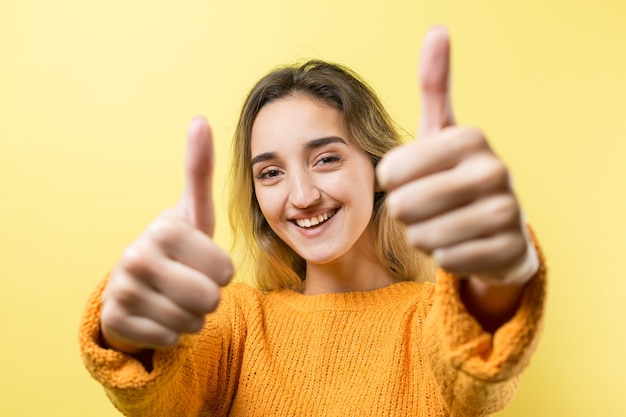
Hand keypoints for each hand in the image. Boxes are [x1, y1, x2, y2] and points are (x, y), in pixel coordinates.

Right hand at [100, 117, 233, 352]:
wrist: (136, 283)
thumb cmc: (177, 247)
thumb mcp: (192, 211)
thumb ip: (199, 170)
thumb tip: (199, 119)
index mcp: (164, 229)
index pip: (225, 271)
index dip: (223, 272)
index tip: (205, 263)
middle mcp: (137, 257)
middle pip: (210, 298)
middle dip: (209, 297)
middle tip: (192, 283)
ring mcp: (123, 290)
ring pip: (192, 323)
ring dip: (193, 317)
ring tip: (177, 298)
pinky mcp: (115, 321)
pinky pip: (170, 340)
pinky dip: (173, 334)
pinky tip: (160, 315)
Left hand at [376, 27, 535, 284]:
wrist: (498, 226)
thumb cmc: (455, 175)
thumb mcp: (442, 131)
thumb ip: (435, 86)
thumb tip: (437, 30)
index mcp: (471, 137)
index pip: (393, 169)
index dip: (389, 181)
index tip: (403, 178)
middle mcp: (495, 170)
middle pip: (406, 205)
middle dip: (403, 212)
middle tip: (419, 206)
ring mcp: (507, 212)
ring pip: (425, 236)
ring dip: (421, 234)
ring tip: (439, 223)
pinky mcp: (507, 249)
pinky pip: (448, 260)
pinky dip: (442, 255)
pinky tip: (458, 242)